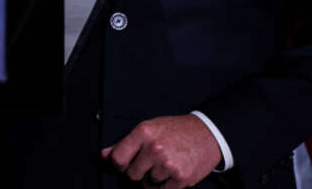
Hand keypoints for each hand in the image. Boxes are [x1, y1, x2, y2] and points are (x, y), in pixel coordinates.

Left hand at [101, 114, 222, 187]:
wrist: (207, 134)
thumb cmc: (175, 130)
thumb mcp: (148, 129)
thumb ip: (125, 143)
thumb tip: (103, 155)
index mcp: (143, 132)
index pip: (118, 159)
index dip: (119, 165)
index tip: (124, 164)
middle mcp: (154, 148)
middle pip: (132, 175)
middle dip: (138, 172)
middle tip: (150, 162)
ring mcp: (168, 164)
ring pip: (148, 184)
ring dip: (154, 178)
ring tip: (165, 164)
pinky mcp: (181, 178)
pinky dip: (166, 186)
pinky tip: (173, 172)